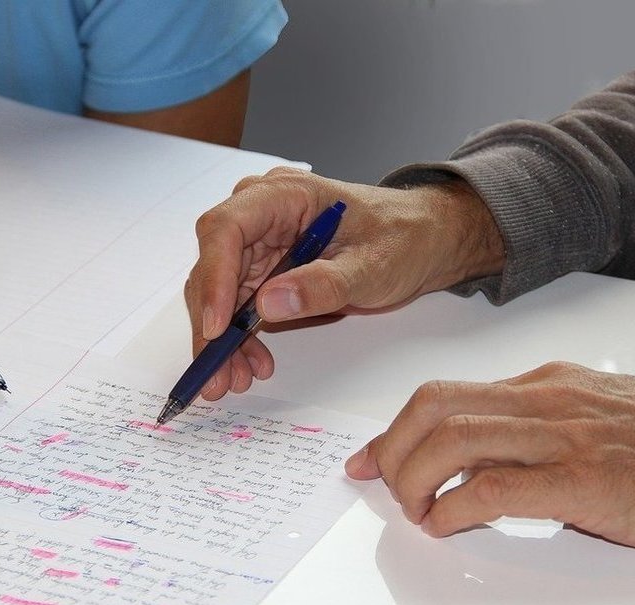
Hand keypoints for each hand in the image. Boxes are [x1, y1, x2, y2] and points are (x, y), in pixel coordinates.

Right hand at [184, 167, 503, 399]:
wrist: (422, 240)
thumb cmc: (403, 239)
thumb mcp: (371, 266)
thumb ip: (322, 284)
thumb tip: (267, 303)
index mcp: (282, 195)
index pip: (225, 229)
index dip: (213, 278)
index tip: (218, 326)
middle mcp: (261, 214)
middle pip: (212, 265)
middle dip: (212, 322)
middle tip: (217, 372)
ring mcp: (260, 242)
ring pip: (220, 291)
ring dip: (223, 338)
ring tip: (236, 379)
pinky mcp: (265, 268)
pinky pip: (239, 304)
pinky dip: (241, 336)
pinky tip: (253, 363)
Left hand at [344, 362, 634, 555]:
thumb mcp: (600, 420)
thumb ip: (542, 430)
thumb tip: (486, 462)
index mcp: (548, 384)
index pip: (445, 394)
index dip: (393, 429)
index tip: (368, 458)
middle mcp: (548, 399)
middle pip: (433, 408)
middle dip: (392, 451)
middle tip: (385, 488)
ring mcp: (567, 435)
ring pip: (453, 438)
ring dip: (415, 480)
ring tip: (418, 511)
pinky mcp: (588, 479)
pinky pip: (496, 485)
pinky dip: (456, 508)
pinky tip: (451, 525)